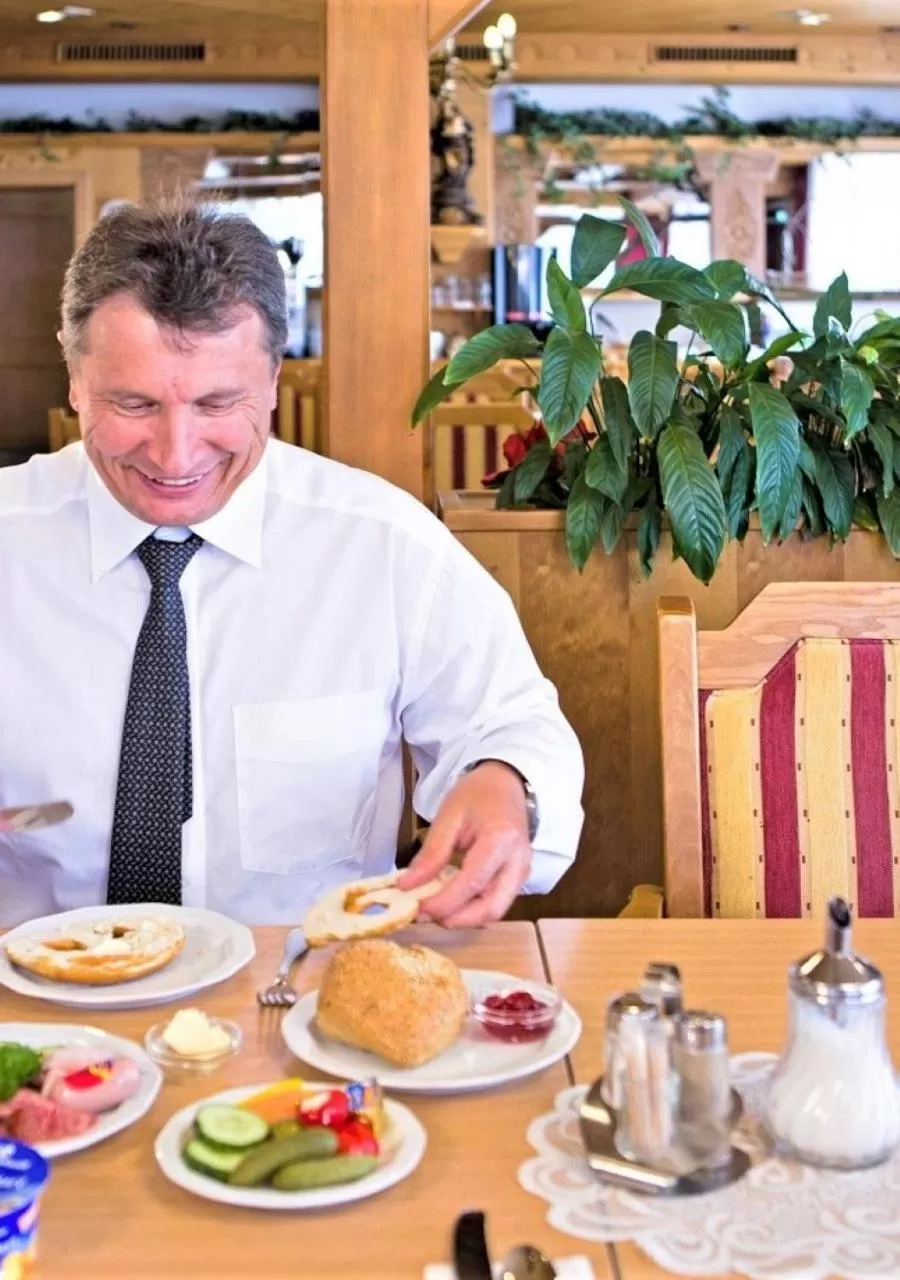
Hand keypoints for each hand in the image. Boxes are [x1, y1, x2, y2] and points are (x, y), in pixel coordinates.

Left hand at [396, 761, 531, 928]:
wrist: (505, 785)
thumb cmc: (477, 795)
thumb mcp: (448, 816)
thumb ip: (431, 853)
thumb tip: (407, 885)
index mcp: (501, 839)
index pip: (473, 882)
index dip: (443, 902)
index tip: (416, 908)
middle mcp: (518, 862)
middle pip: (491, 908)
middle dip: (456, 919)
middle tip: (424, 914)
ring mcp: (522, 873)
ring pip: (495, 912)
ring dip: (463, 918)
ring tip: (433, 908)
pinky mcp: (517, 879)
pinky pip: (495, 904)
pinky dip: (472, 910)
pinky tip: (450, 901)